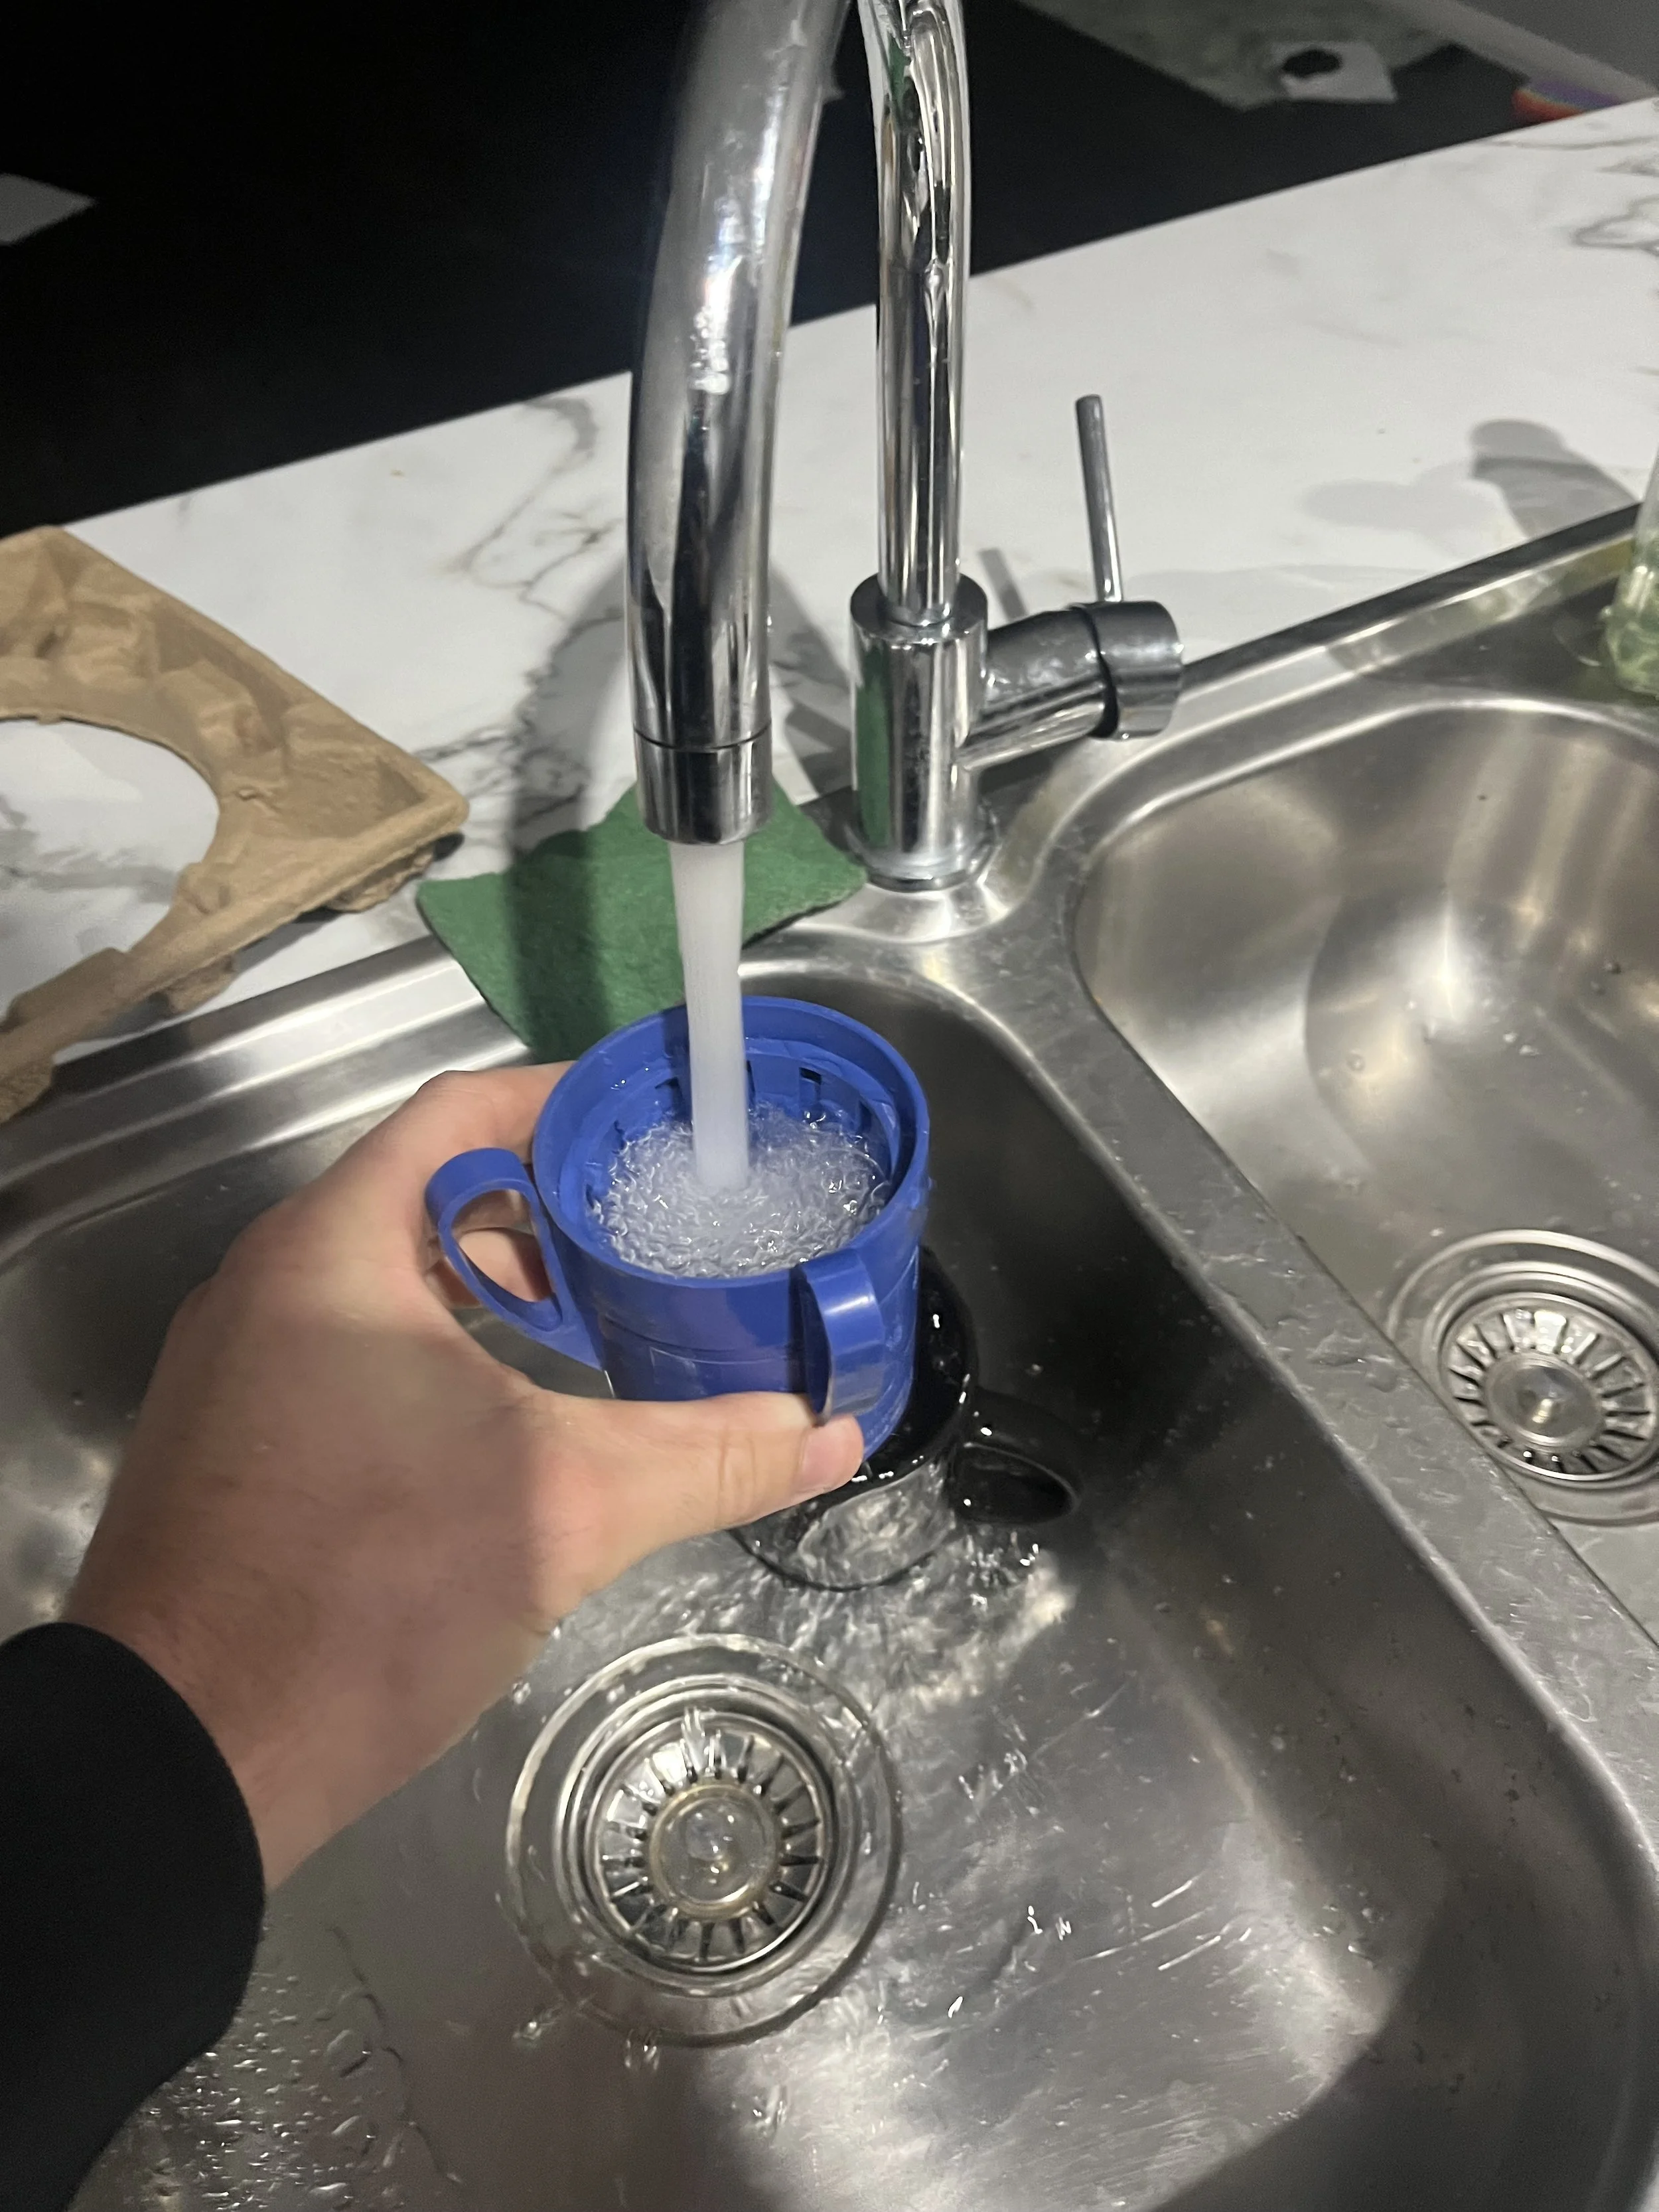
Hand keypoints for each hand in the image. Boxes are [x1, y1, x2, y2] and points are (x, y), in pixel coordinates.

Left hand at [65, 1066, 862, 1887]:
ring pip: (385, 1277)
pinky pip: (348, 1345)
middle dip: (543, 1207)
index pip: (461, 1108)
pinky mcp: (236, 1441)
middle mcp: (271, 1281)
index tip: (657, 1122)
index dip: (567, 1100)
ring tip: (596, 1324)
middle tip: (647, 1234)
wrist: (180, 1757)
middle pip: (424, 1190)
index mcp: (334, 1246)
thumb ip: (708, 1456)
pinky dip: (437, 1350)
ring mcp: (240, 1364)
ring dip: (491, 1286)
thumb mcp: (566, 1508)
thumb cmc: (370, 1587)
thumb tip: (831, 1430)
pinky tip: (510, 1418)